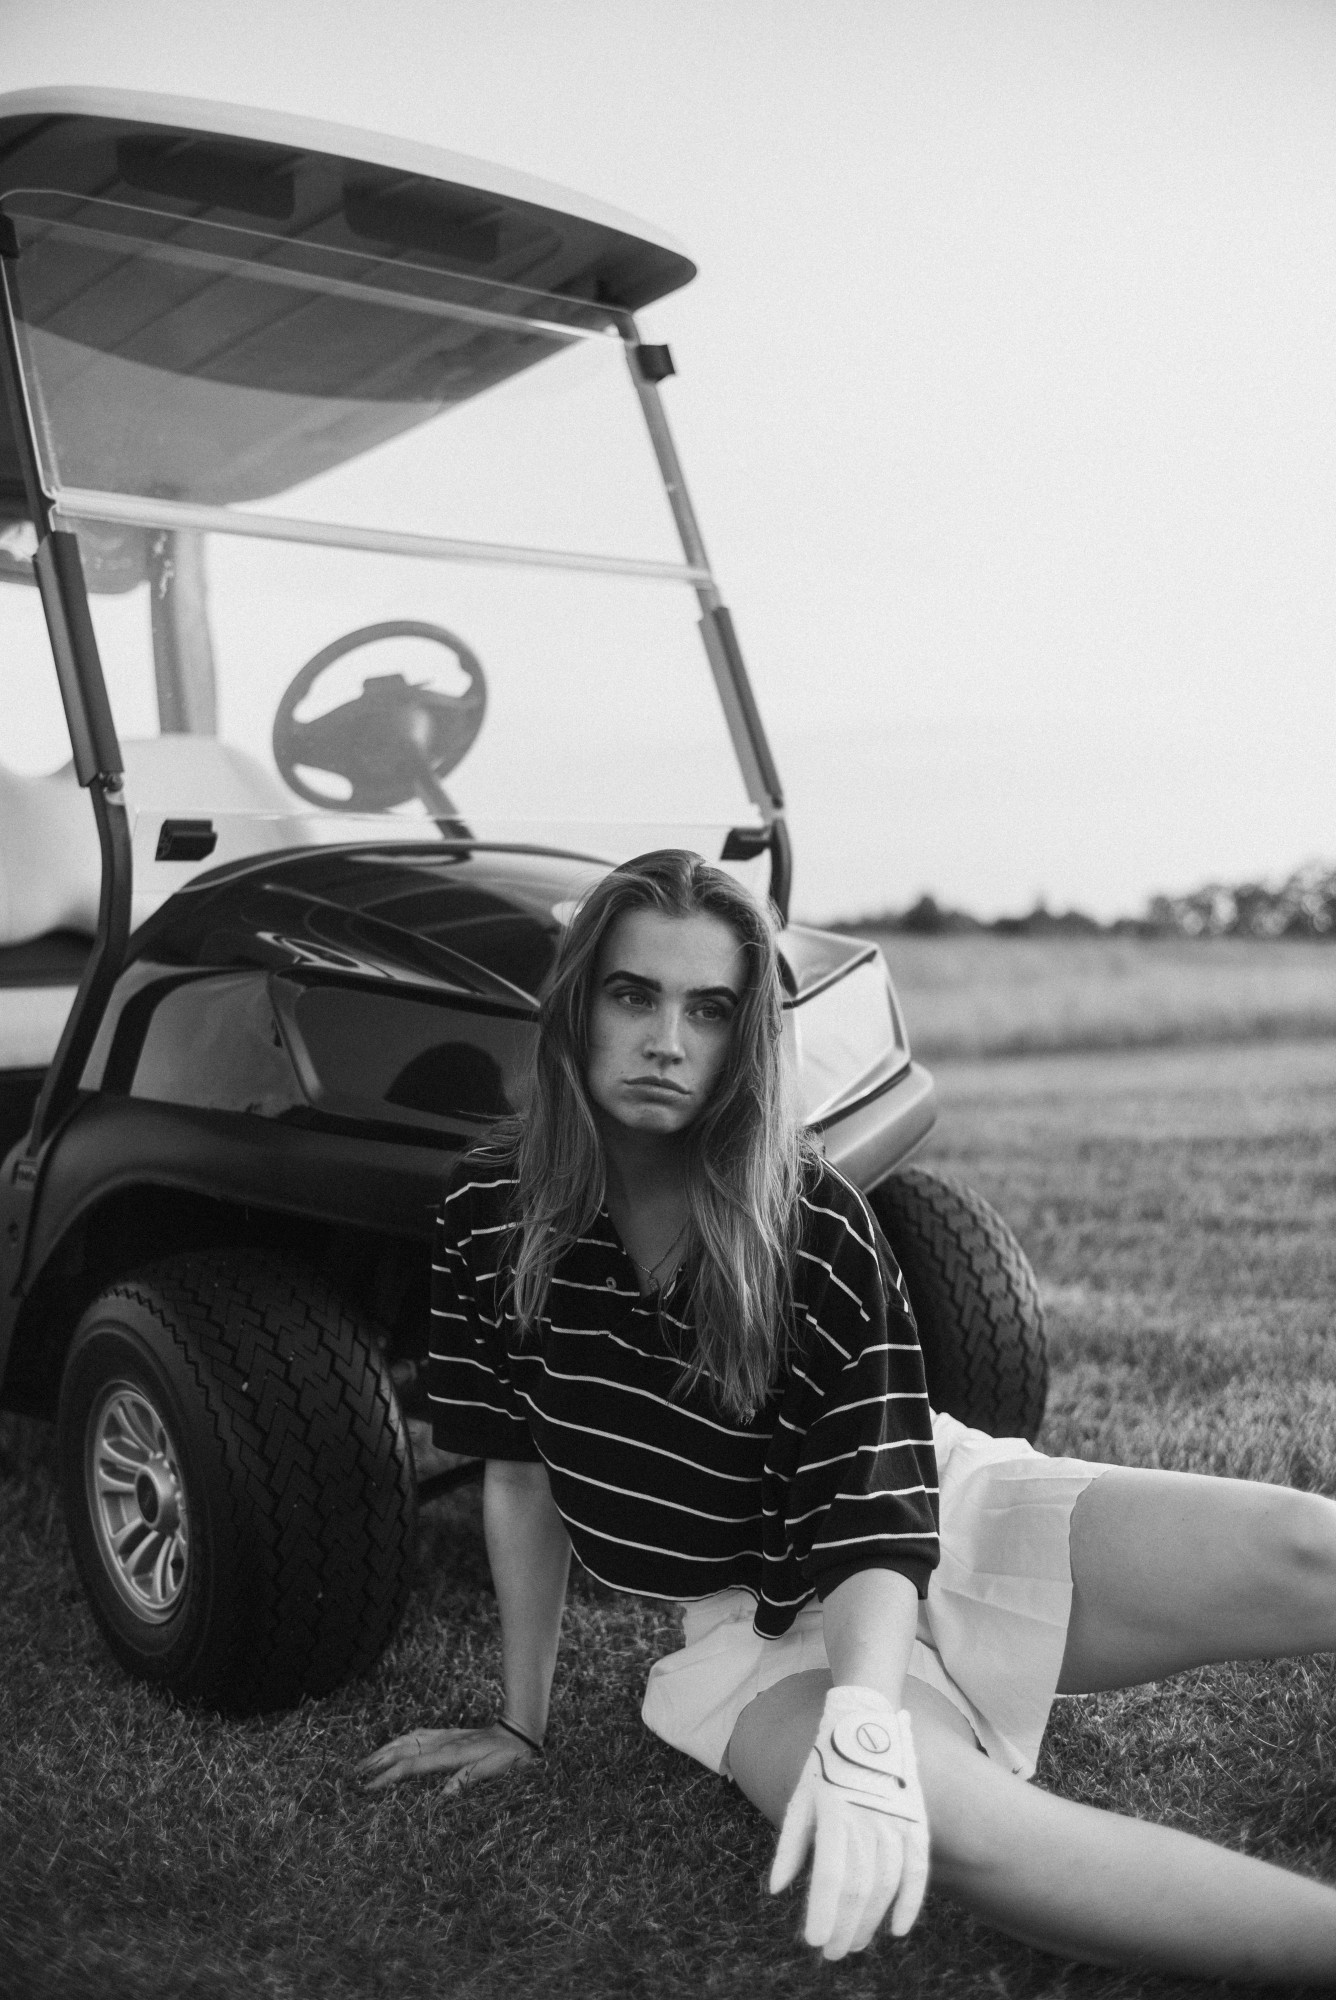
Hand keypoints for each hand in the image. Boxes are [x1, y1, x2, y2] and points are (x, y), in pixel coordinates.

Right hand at [357, 1723, 534, 1796]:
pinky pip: (418, 1734)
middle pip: (402, 1749)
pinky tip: (393, 1745)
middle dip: (377, 1760)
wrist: (520, 1733)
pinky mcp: (448, 1734)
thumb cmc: (509, 1758)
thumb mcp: (494, 1772)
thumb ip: (467, 1781)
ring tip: (365, 1761)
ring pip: (407, 1739)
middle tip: (355, 1774)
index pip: (411, 1766)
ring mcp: (444, 1736)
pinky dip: (400, 1740)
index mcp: (451, 1755)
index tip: (368, 1788)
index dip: (388, 1776)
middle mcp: (443, 1743)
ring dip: (385, 1749)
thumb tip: (441, 1797)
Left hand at [768, 1685, 928, 1959]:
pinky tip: (897, 1928)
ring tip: (855, 1943)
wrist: (866, 1722)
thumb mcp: (801, 1798)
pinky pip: (917, 1867)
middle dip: (846, 1925)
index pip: (831, 1875)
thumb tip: (776, 1890)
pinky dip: (910, 1899)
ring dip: (871, 1919)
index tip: (814, 1942)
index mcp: (833, 1811)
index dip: (824, 1912)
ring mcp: (894, 1817)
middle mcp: (867, 1816)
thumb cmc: (825, 1765)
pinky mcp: (915, 1818)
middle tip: (833, 1952)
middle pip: (860, 1886)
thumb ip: (790, 1846)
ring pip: (886, 1882)